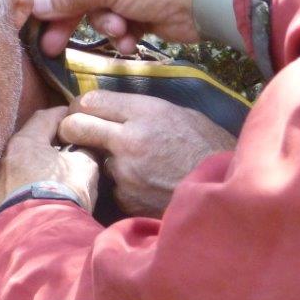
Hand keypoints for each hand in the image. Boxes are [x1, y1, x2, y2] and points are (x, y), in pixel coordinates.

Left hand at [0, 108, 98, 240]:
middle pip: (23, 145)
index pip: (44, 118)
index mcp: (22, 143)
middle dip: (41, 147)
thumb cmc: (62, 198)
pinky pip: (0, 197)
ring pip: (8, 172)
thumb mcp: (85, 168)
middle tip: (59, 152)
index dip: (61, 117)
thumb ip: (84, 152)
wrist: (37, 244)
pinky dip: (13, 197)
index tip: (72, 120)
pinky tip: (26, 206)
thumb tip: (84, 149)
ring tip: (42, 182)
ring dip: (25, 173)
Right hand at [35, 0, 204, 55]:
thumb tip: (33, 4)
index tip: (43, 20)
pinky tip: (131, 42)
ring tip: (121, 31)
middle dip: (73, 21)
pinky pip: (118, 26)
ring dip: (107, 27)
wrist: (201, 3)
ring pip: (98, 15)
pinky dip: (123, 35)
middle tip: (52, 47)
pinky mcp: (139, 11)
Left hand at [58, 90, 235, 217]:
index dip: (80, 106)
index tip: (80, 111)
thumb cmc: (208, 146)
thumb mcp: (178, 113)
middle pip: (75, 127)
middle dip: (70, 129)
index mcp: (144, 112)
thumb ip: (140, 111)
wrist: (229, 188)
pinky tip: (147, 185)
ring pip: (98, 160)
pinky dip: (125, 186)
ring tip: (139, 166)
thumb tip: (110, 109)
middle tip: (75, 134)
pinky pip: (114, 187)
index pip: (90, 101)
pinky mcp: (127, 198)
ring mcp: (126, 172)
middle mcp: (129, 139)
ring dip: (109, 162)